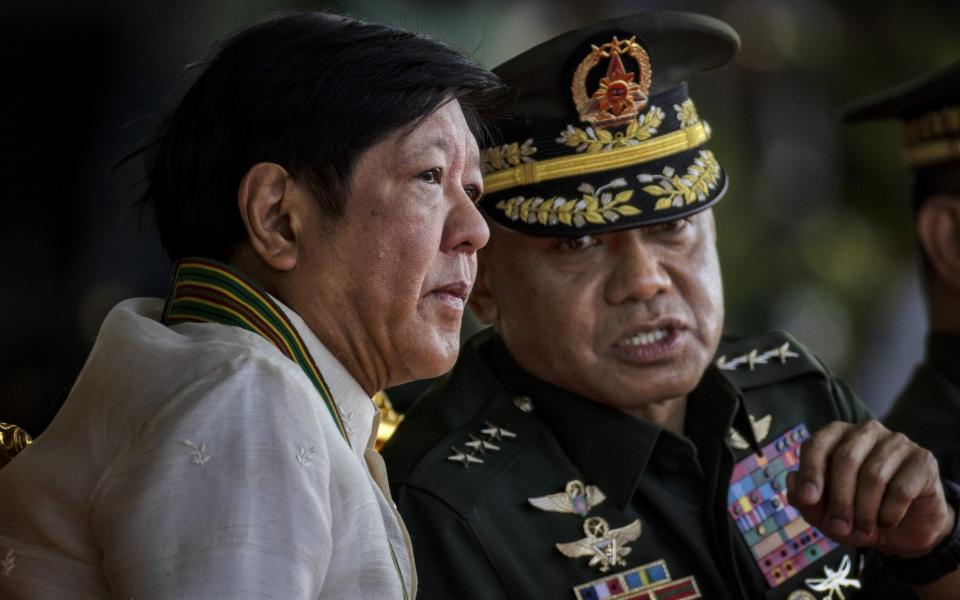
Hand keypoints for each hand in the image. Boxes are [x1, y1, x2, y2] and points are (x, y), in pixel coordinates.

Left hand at [786, 420, 954, 557]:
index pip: (817, 444)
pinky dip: (889, 512)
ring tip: (864, 528)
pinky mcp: (922, 460)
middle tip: (839, 527)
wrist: (904, 528)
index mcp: (836, 436)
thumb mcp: (825, 513)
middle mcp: (865, 432)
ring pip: (873, 475)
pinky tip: (887, 520)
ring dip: (864, 511)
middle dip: (838, 499)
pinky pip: (901, 488)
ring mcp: (896, 442)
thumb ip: (804, 499)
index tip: (808, 499)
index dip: (810, 472)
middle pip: (845, 459)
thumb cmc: (856, 513)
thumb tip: (791, 481)